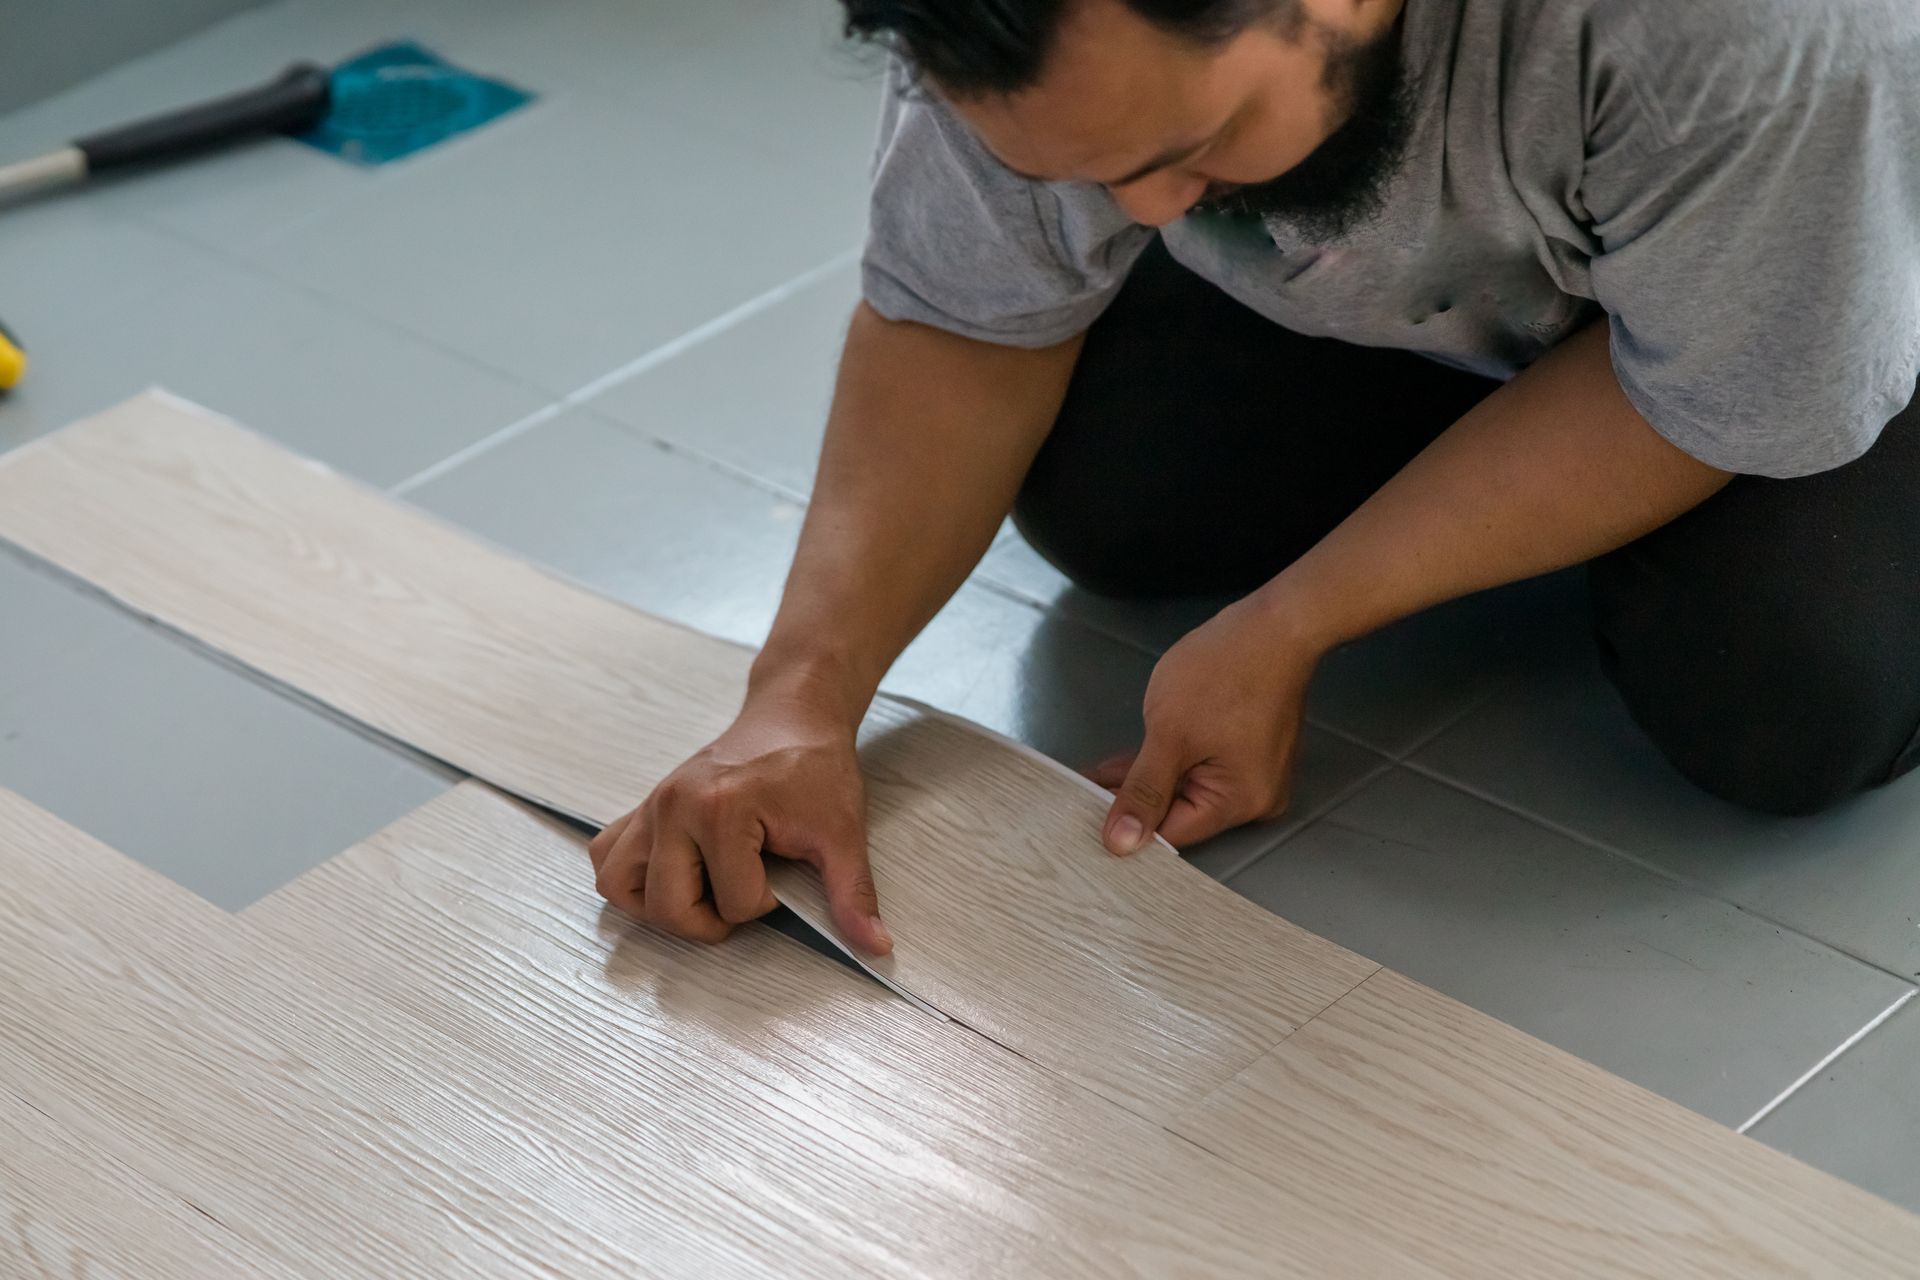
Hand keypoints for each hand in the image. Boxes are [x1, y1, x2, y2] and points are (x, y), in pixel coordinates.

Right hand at [588, 695, 891, 954]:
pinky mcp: (643, 807)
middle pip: (665, 906)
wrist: (792, 716)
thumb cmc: (815, 767)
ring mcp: (651, 806)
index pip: (731, 904)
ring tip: (703, 893)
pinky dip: (631, 878)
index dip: (766, 905)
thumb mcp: (843, 833)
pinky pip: (607, 855)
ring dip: (660, 906)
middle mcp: (673, 806)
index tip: (784, 873)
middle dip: (710, 919)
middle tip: (743, 896)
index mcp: (719, 809)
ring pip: (618, 885)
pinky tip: (674, 875)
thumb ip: (853, 893)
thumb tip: (876, 946)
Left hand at [1088, 592, 1324, 854]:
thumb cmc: (1223, 673)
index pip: (1171, 832)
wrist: (1275, 623)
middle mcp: (1256, 800)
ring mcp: (1257, 774)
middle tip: (1080, 788)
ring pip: (1189, 787)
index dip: (1125, 825)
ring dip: (1147, 778)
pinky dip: (1171, 762)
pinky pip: (1204, 767)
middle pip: (1182, 812)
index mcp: (1240, 804)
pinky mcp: (1252, 751)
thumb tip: (1119, 845)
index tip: (1082, 813)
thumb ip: (1143, 791)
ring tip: (1096, 772)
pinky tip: (1132, 758)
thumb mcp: (1171, 735)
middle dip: (1132, 798)